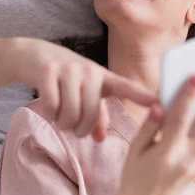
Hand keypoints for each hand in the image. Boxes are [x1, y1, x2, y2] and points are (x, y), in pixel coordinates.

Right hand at [10, 37, 156, 141]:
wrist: (32, 54)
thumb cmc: (64, 76)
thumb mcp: (83, 91)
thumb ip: (95, 114)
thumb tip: (100, 139)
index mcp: (102, 76)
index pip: (126, 87)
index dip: (143, 96)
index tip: (161, 104)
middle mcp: (89, 71)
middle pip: (89, 115)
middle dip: (79, 129)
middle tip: (71, 126)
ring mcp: (68, 70)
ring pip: (70, 114)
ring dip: (63, 123)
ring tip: (59, 117)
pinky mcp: (47, 72)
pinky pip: (52, 107)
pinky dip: (49, 114)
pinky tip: (47, 107)